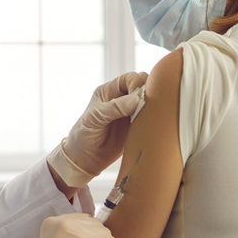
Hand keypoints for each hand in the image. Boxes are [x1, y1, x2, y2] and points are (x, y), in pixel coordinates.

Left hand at [49, 72, 147, 186]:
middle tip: (146, 107)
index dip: (136, 83)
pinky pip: (150, 118)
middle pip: (143, 87)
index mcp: (108, 92)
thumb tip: (136, 99)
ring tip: (149, 117)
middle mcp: (121, 100)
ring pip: (149, 102)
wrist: (84, 159)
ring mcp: (130, 113)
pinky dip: (154, 120)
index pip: (129, 78)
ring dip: (153, 107)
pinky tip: (151, 126)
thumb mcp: (94, 119)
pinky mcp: (136, 127)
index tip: (137, 98)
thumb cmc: (83, 135)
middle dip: (148, 93)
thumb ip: (113, 108)